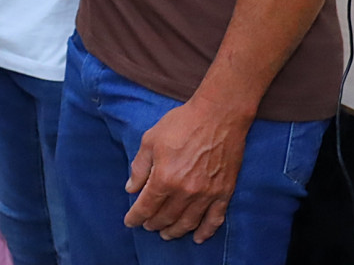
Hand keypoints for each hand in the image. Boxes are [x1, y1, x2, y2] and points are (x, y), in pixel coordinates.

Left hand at [123, 99, 250, 242]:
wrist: (218, 116)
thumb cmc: (182, 123)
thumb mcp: (151, 140)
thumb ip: (140, 167)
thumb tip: (131, 189)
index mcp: (164, 178)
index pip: (146, 207)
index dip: (136, 217)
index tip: (130, 222)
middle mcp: (185, 192)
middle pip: (166, 217)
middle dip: (154, 224)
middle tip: (148, 226)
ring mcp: (207, 195)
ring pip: (188, 222)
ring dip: (175, 231)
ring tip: (167, 234)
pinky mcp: (223, 193)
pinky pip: (214, 220)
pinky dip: (205, 232)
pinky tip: (198, 238)